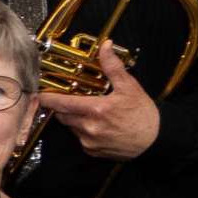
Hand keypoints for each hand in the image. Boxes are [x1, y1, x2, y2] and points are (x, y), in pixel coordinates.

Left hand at [38, 43, 161, 159]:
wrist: (155, 140)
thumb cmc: (143, 114)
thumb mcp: (130, 87)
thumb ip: (113, 67)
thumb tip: (105, 46)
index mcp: (95, 110)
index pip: (60, 103)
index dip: (47, 97)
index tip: (41, 93)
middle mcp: (89, 127)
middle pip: (62, 115)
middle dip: (63, 106)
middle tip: (70, 98)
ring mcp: (89, 141)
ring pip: (70, 127)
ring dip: (73, 118)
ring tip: (88, 111)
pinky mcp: (92, 151)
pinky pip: (79, 138)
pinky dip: (82, 131)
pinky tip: (97, 125)